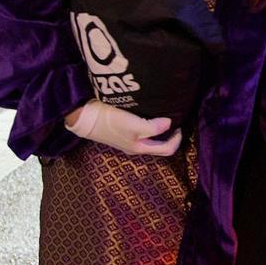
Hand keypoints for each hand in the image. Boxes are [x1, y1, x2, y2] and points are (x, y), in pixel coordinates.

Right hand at [64, 100, 181, 155]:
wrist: (85, 118)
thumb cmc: (111, 122)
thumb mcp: (134, 125)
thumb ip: (153, 127)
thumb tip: (170, 123)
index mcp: (140, 148)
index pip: (167, 150)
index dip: (177, 139)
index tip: (180, 125)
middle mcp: (136, 147)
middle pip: (160, 146)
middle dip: (171, 136)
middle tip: (176, 121)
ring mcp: (128, 140)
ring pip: (151, 139)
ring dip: (161, 131)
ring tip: (165, 117)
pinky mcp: (122, 132)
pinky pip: (142, 132)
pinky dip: (151, 126)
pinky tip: (150, 114)